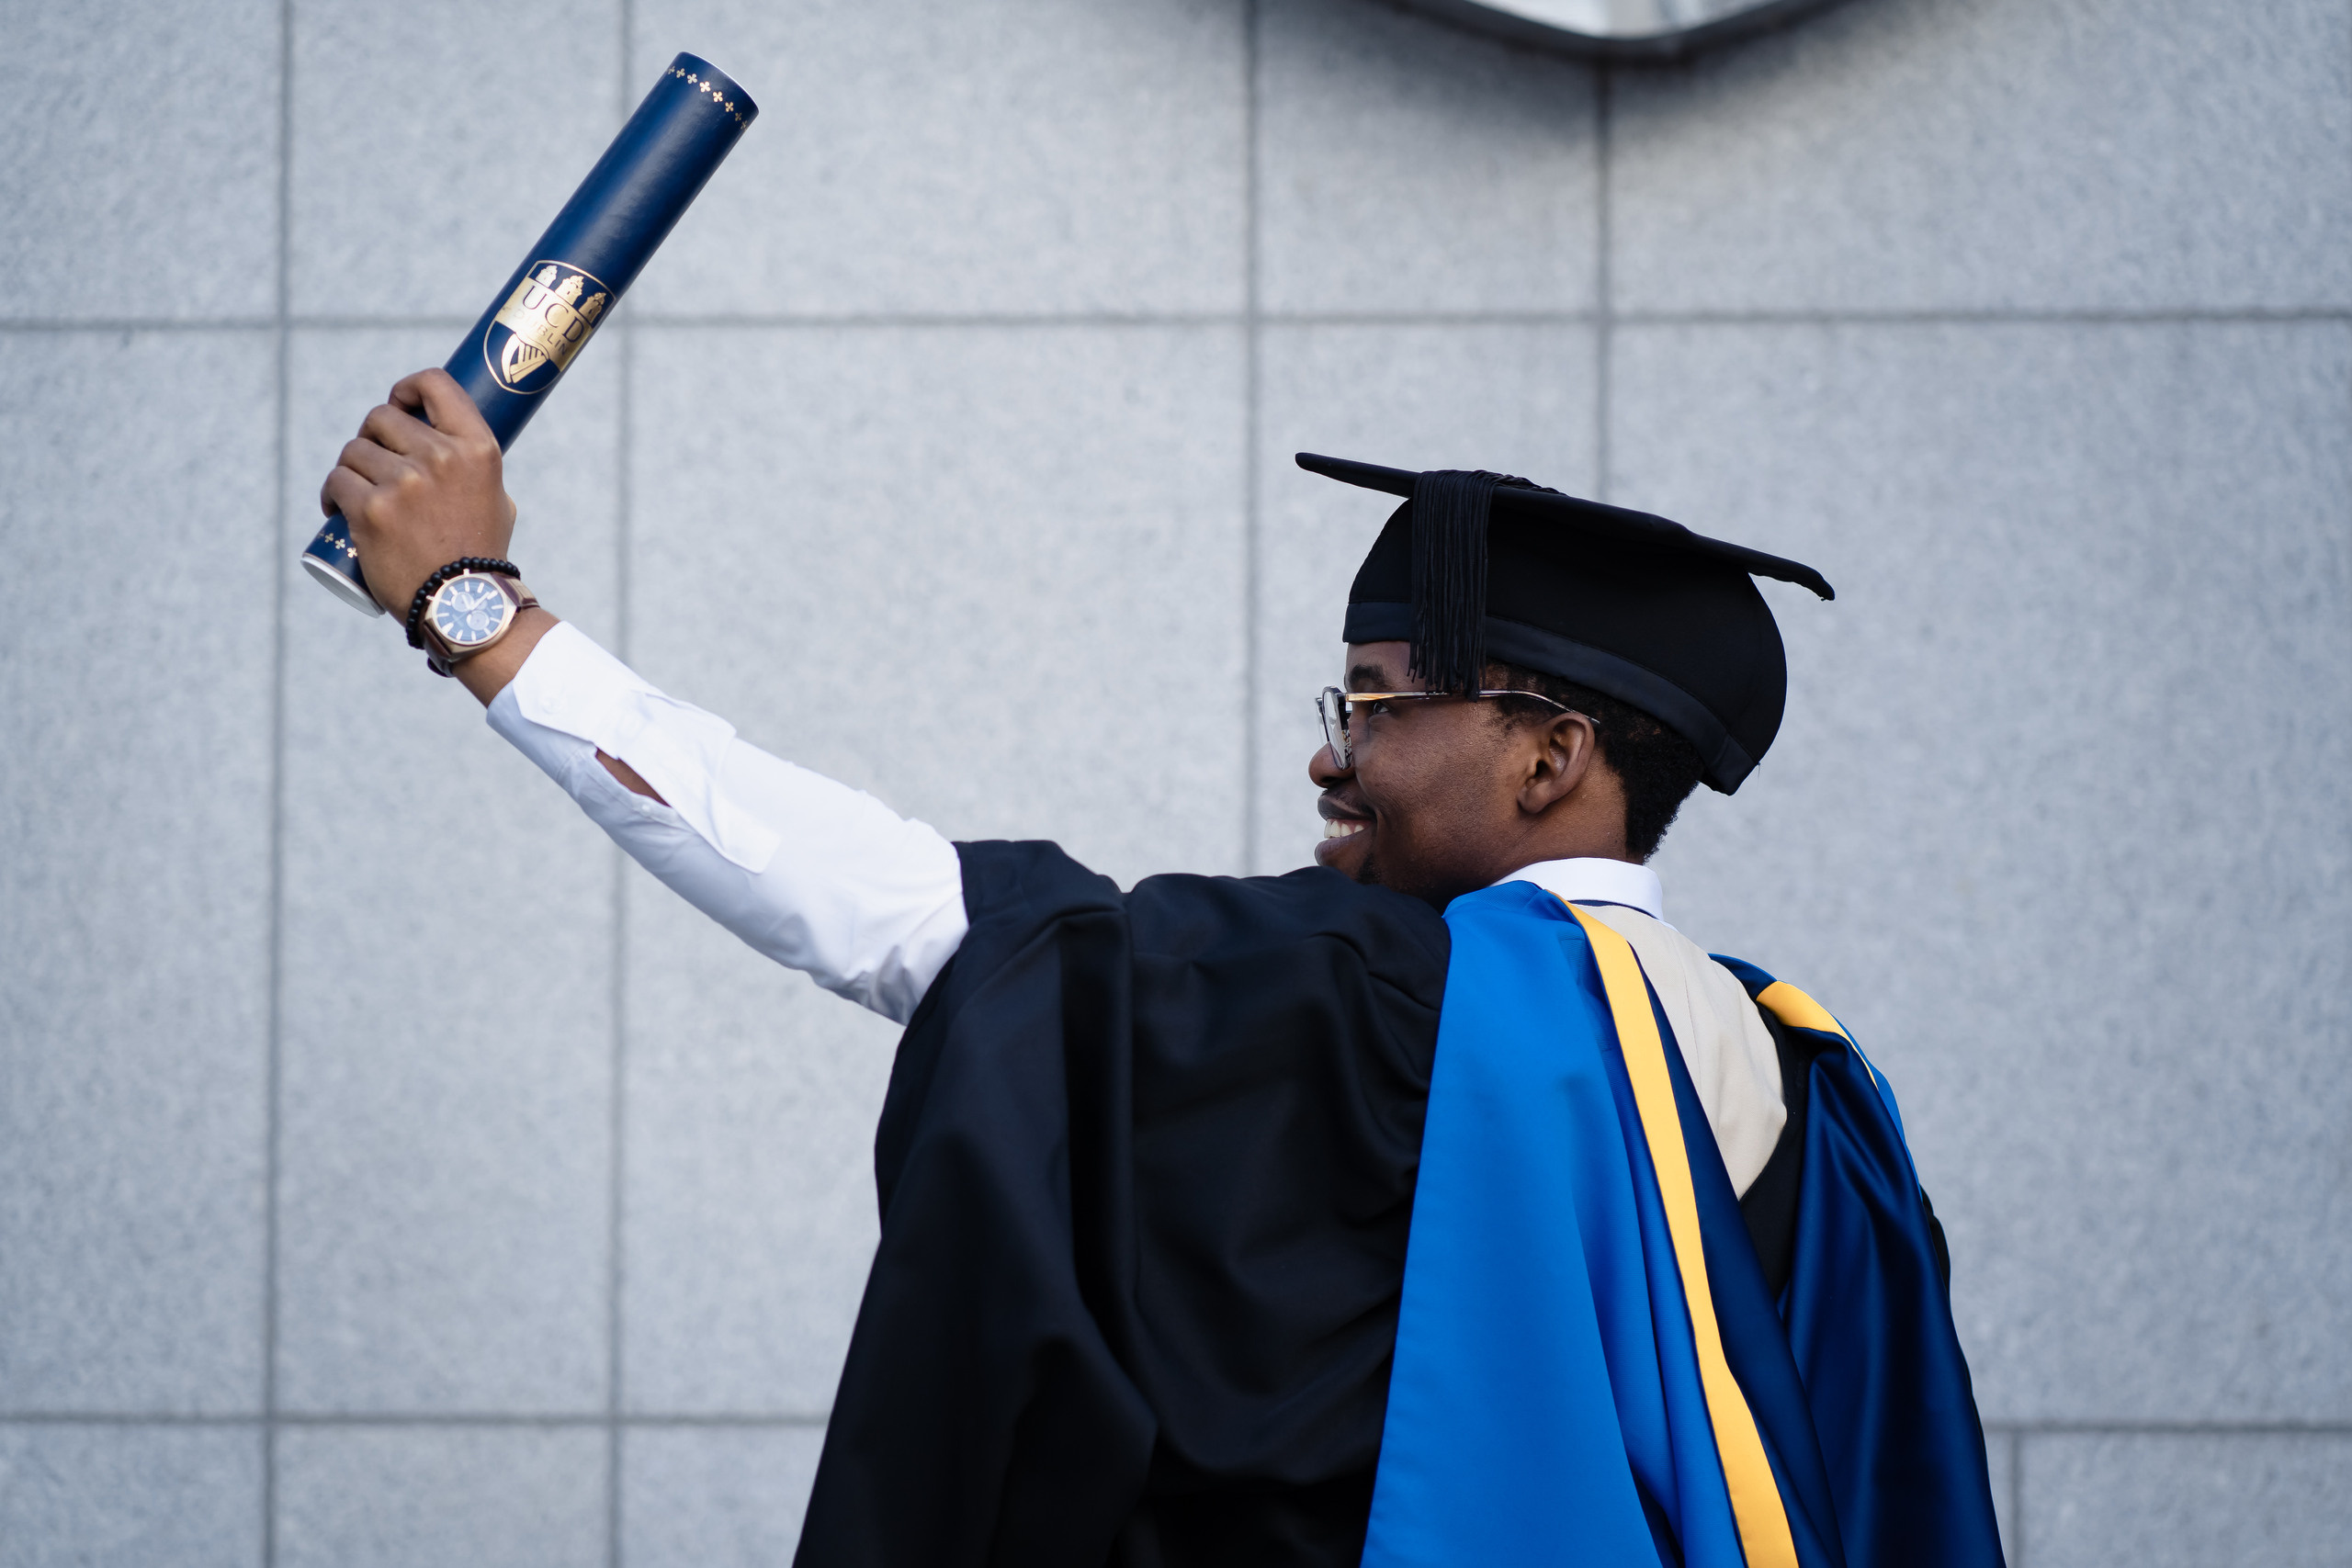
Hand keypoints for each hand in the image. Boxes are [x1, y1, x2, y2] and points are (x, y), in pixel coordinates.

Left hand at [320, 368, 519, 617]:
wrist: (465, 606)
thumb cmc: (480, 554)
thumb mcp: (495, 497)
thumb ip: (471, 466)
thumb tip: (443, 440)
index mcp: (477, 448)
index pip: (435, 384)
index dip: (407, 389)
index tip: (399, 405)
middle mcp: (441, 458)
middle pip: (381, 417)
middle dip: (372, 438)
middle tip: (375, 465)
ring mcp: (404, 483)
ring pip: (353, 451)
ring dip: (351, 470)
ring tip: (360, 495)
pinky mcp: (371, 510)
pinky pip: (336, 482)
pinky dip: (332, 495)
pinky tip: (337, 510)